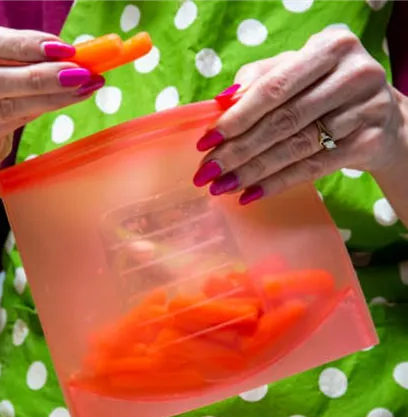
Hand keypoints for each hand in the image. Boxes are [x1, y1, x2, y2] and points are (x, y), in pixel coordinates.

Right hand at [0, 25, 104, 164]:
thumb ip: (18, 53)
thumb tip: (66, 51)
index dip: (22, 43)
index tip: (60, 47)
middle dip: (40, 74)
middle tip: (78, 71)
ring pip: (4, 105)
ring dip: (49, 95)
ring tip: (82, 85)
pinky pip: (9, 124)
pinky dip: (43, 110)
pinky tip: (67, 100)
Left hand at [192, 28, 407, 204]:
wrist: (384, 116)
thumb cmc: (324, 88)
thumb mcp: (296, 70)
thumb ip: (259, 79)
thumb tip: (222, 101)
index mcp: (331, 48)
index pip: (273, 87)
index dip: (237, 116)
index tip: (206, 140)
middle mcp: (354, 75)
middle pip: (283, 120)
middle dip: (238, 149)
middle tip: (207, 171)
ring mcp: (367, 109)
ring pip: (296, 147)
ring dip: (253, 170)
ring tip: (222, 186)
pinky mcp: (371, 142)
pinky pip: (315, 167)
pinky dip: (278, 182)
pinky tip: (251, 194)